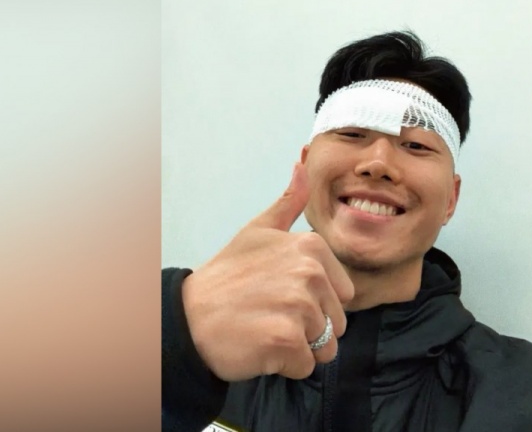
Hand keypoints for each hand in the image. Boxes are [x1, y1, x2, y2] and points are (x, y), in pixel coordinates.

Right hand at [181, 163, 353, 380]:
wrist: (188, 316)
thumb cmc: (226, 277)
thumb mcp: (257, 231)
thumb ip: (288, 203)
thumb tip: (304, 165)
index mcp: (311, 247)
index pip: (343, 295)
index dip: (316, 303)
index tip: (282, 295)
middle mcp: (309, 274)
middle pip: (337, 323)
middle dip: (310, 328)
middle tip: (271, 314)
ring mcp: (298, 307)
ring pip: (326, 347)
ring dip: (299, 348)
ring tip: (266, 329)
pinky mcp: (285, 340)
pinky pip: (306, 366)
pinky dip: (286, 366)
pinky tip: (260, 347)